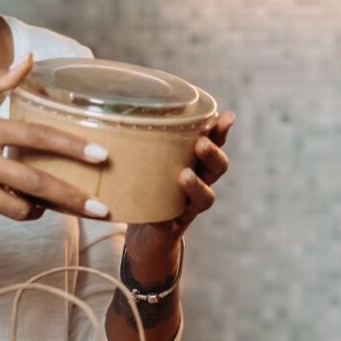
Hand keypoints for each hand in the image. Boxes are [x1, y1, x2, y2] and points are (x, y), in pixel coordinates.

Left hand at [123, 111, 235, 275]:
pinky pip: (174, 222)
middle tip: (201, 142)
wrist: (143, 234)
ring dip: (196, 186)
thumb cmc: (143, 187)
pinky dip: (166, 216)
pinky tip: (158, 214)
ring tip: (184, 175)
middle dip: (212, 154)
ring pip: (204, 198)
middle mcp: (198, 184)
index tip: (226, 116)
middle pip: (218, 169)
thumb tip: (115, 105)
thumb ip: (139, 138)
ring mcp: (188, 208)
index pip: (213, 143)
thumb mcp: (143, 159)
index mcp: (193, 162)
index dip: (221, 131)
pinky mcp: (172, 228)